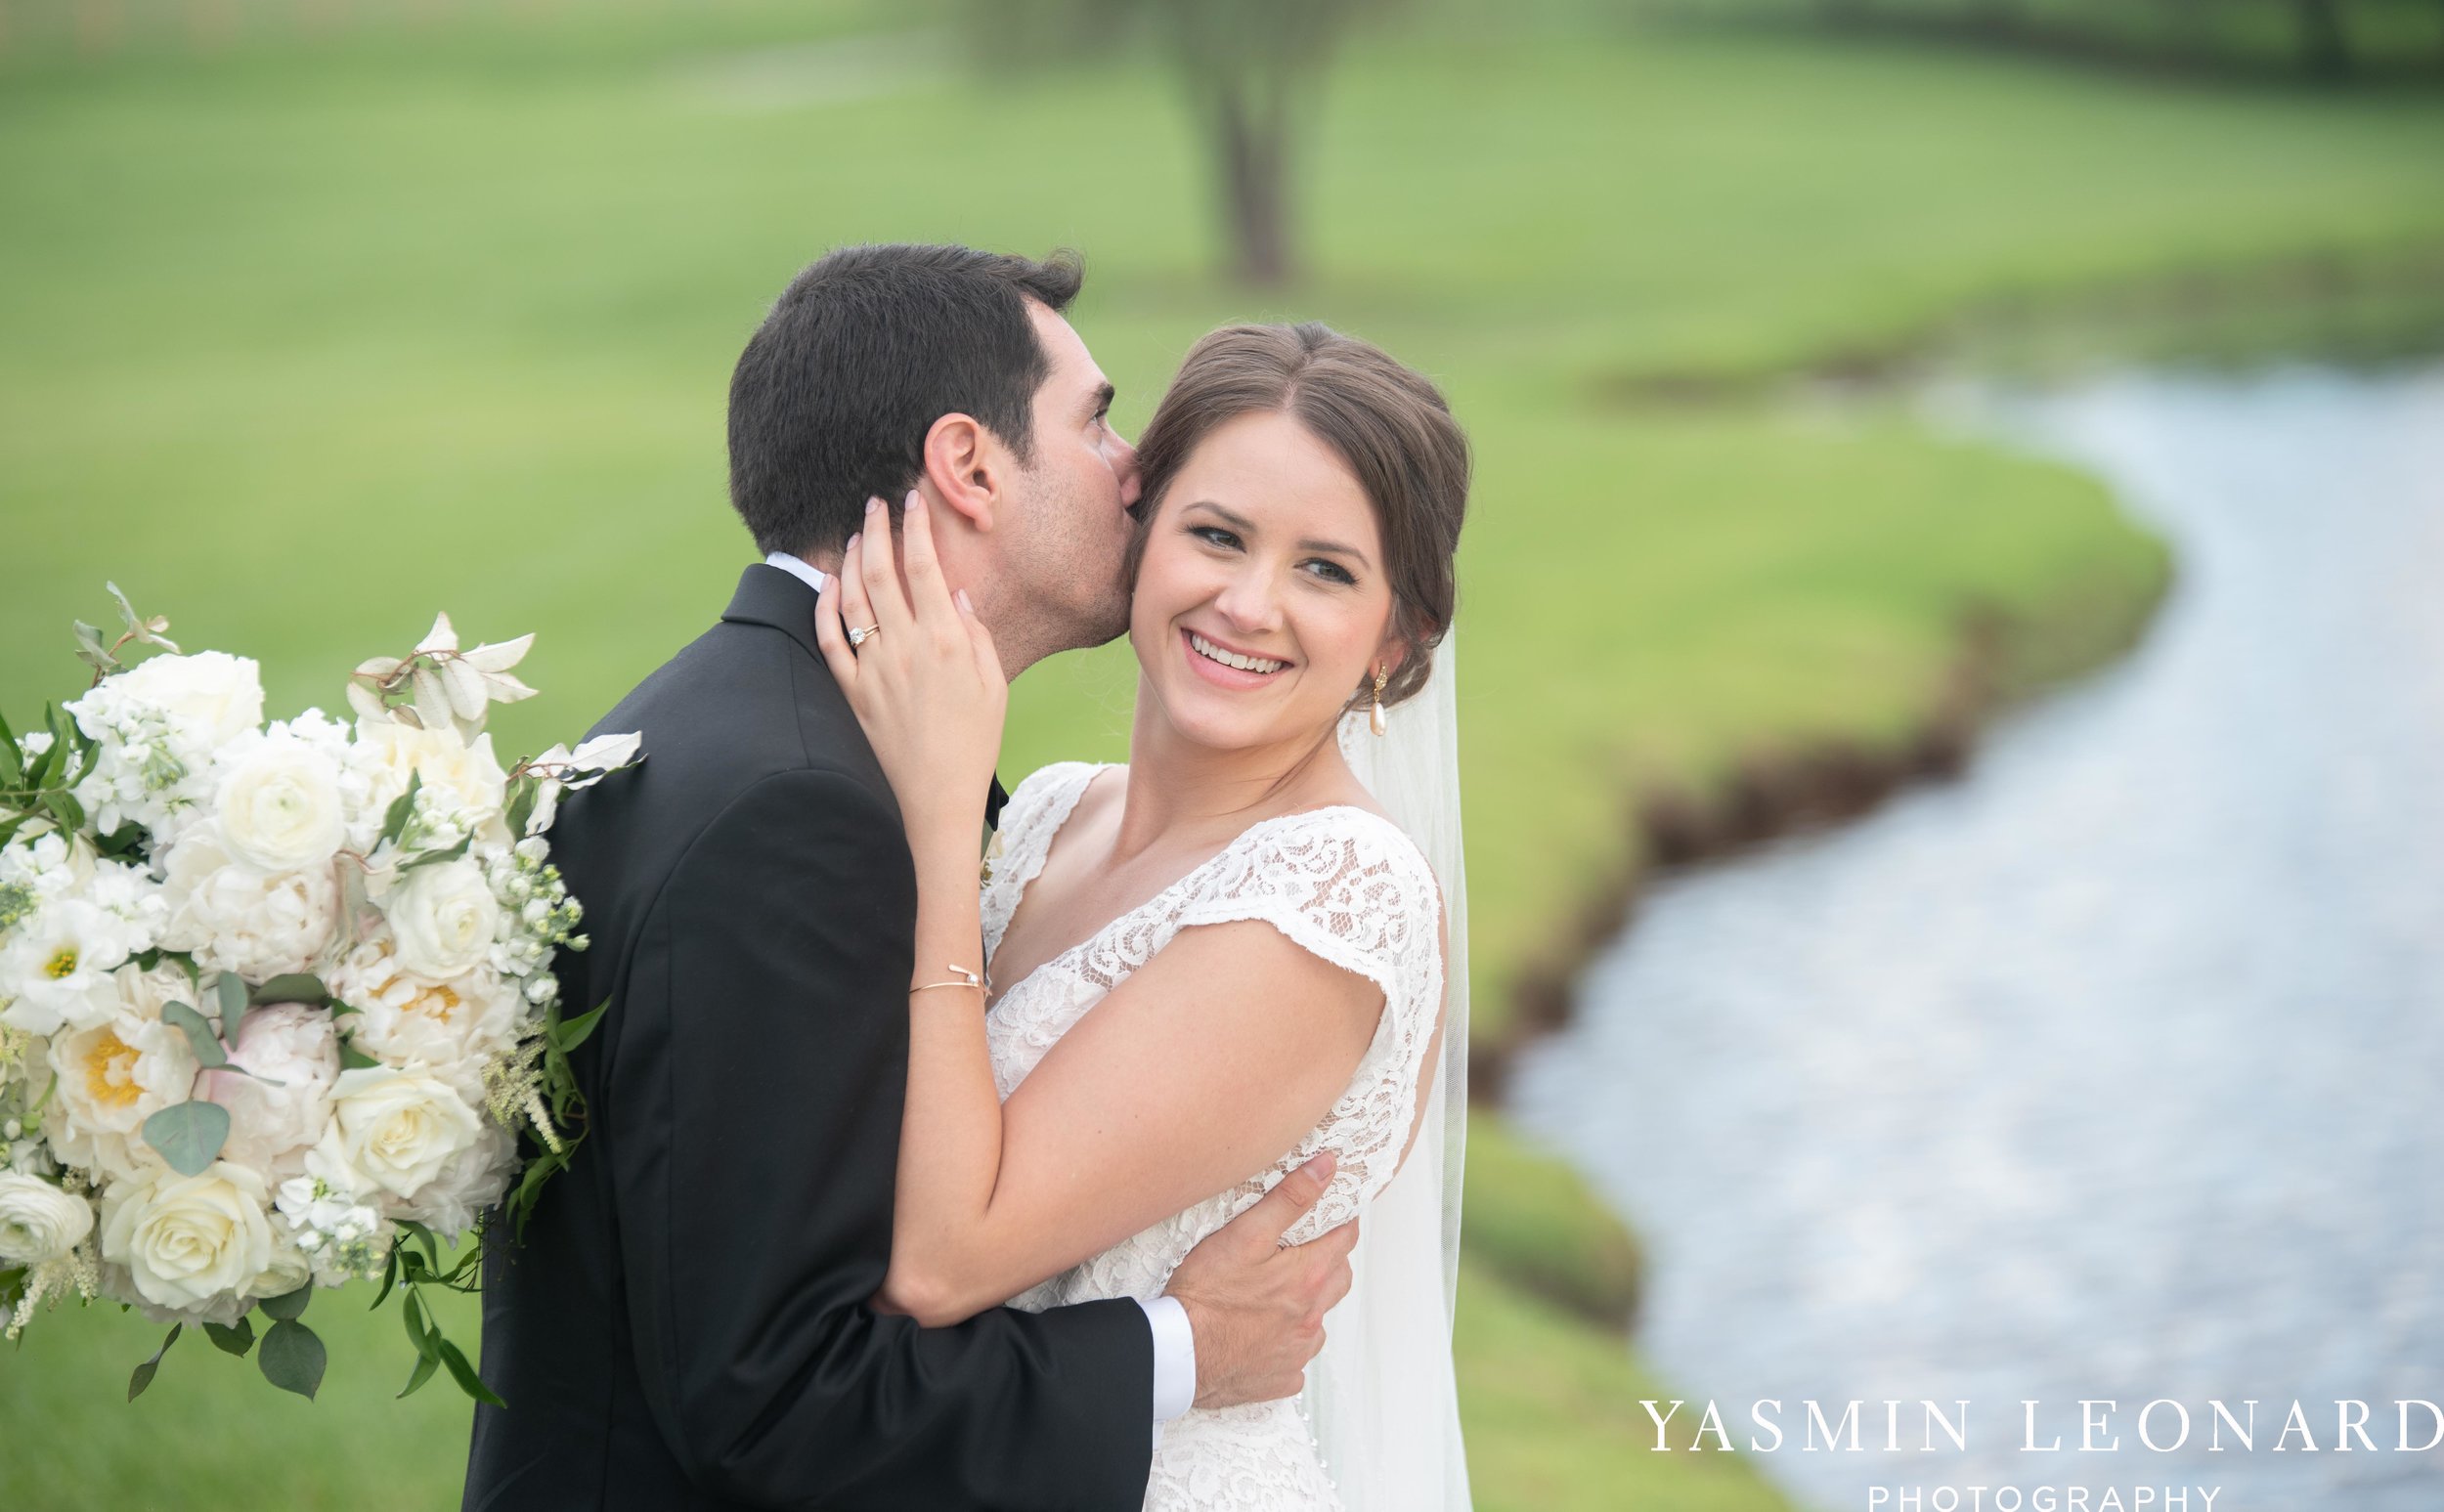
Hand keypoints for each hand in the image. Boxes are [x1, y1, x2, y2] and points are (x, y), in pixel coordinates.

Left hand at [814, 491, 1005, 847]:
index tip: (912, 500)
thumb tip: (954, 592)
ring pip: (853, 599)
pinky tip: (828, 584)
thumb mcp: (993, 685)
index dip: (916, 528)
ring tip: (856, 535)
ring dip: (852, 559)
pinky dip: (824, 607)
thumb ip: (976, 634)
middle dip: (877, 529)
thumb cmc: (974, 743)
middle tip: (875, 504)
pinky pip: (829, 640)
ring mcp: (873, 669)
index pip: (925, 568)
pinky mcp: (851, 692)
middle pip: (883, 572)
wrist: (936, 799)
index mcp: (946, 642)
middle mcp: (906, 648)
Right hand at [1163, 1152, 1358, 1409]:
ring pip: (1319, 1320)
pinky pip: (1296, 1358)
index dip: (1340, 1222)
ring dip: (1307, 1305)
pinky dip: (1286, 1344)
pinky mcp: (1280, 1379)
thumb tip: (1326, 1167)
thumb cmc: (1205, 1294)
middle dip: (1327, 1261)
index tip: (1330, 1214)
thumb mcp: (1245, 1234)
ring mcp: (1297, 1353)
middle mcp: (1311, 1319)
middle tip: (1299, 1251)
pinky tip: (1261, 1335)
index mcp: (1308, 1278)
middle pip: (1338, 1280)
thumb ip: (1290, 1198)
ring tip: (1274, 1295)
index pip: (1345, 1240)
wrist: (1177, 1354)